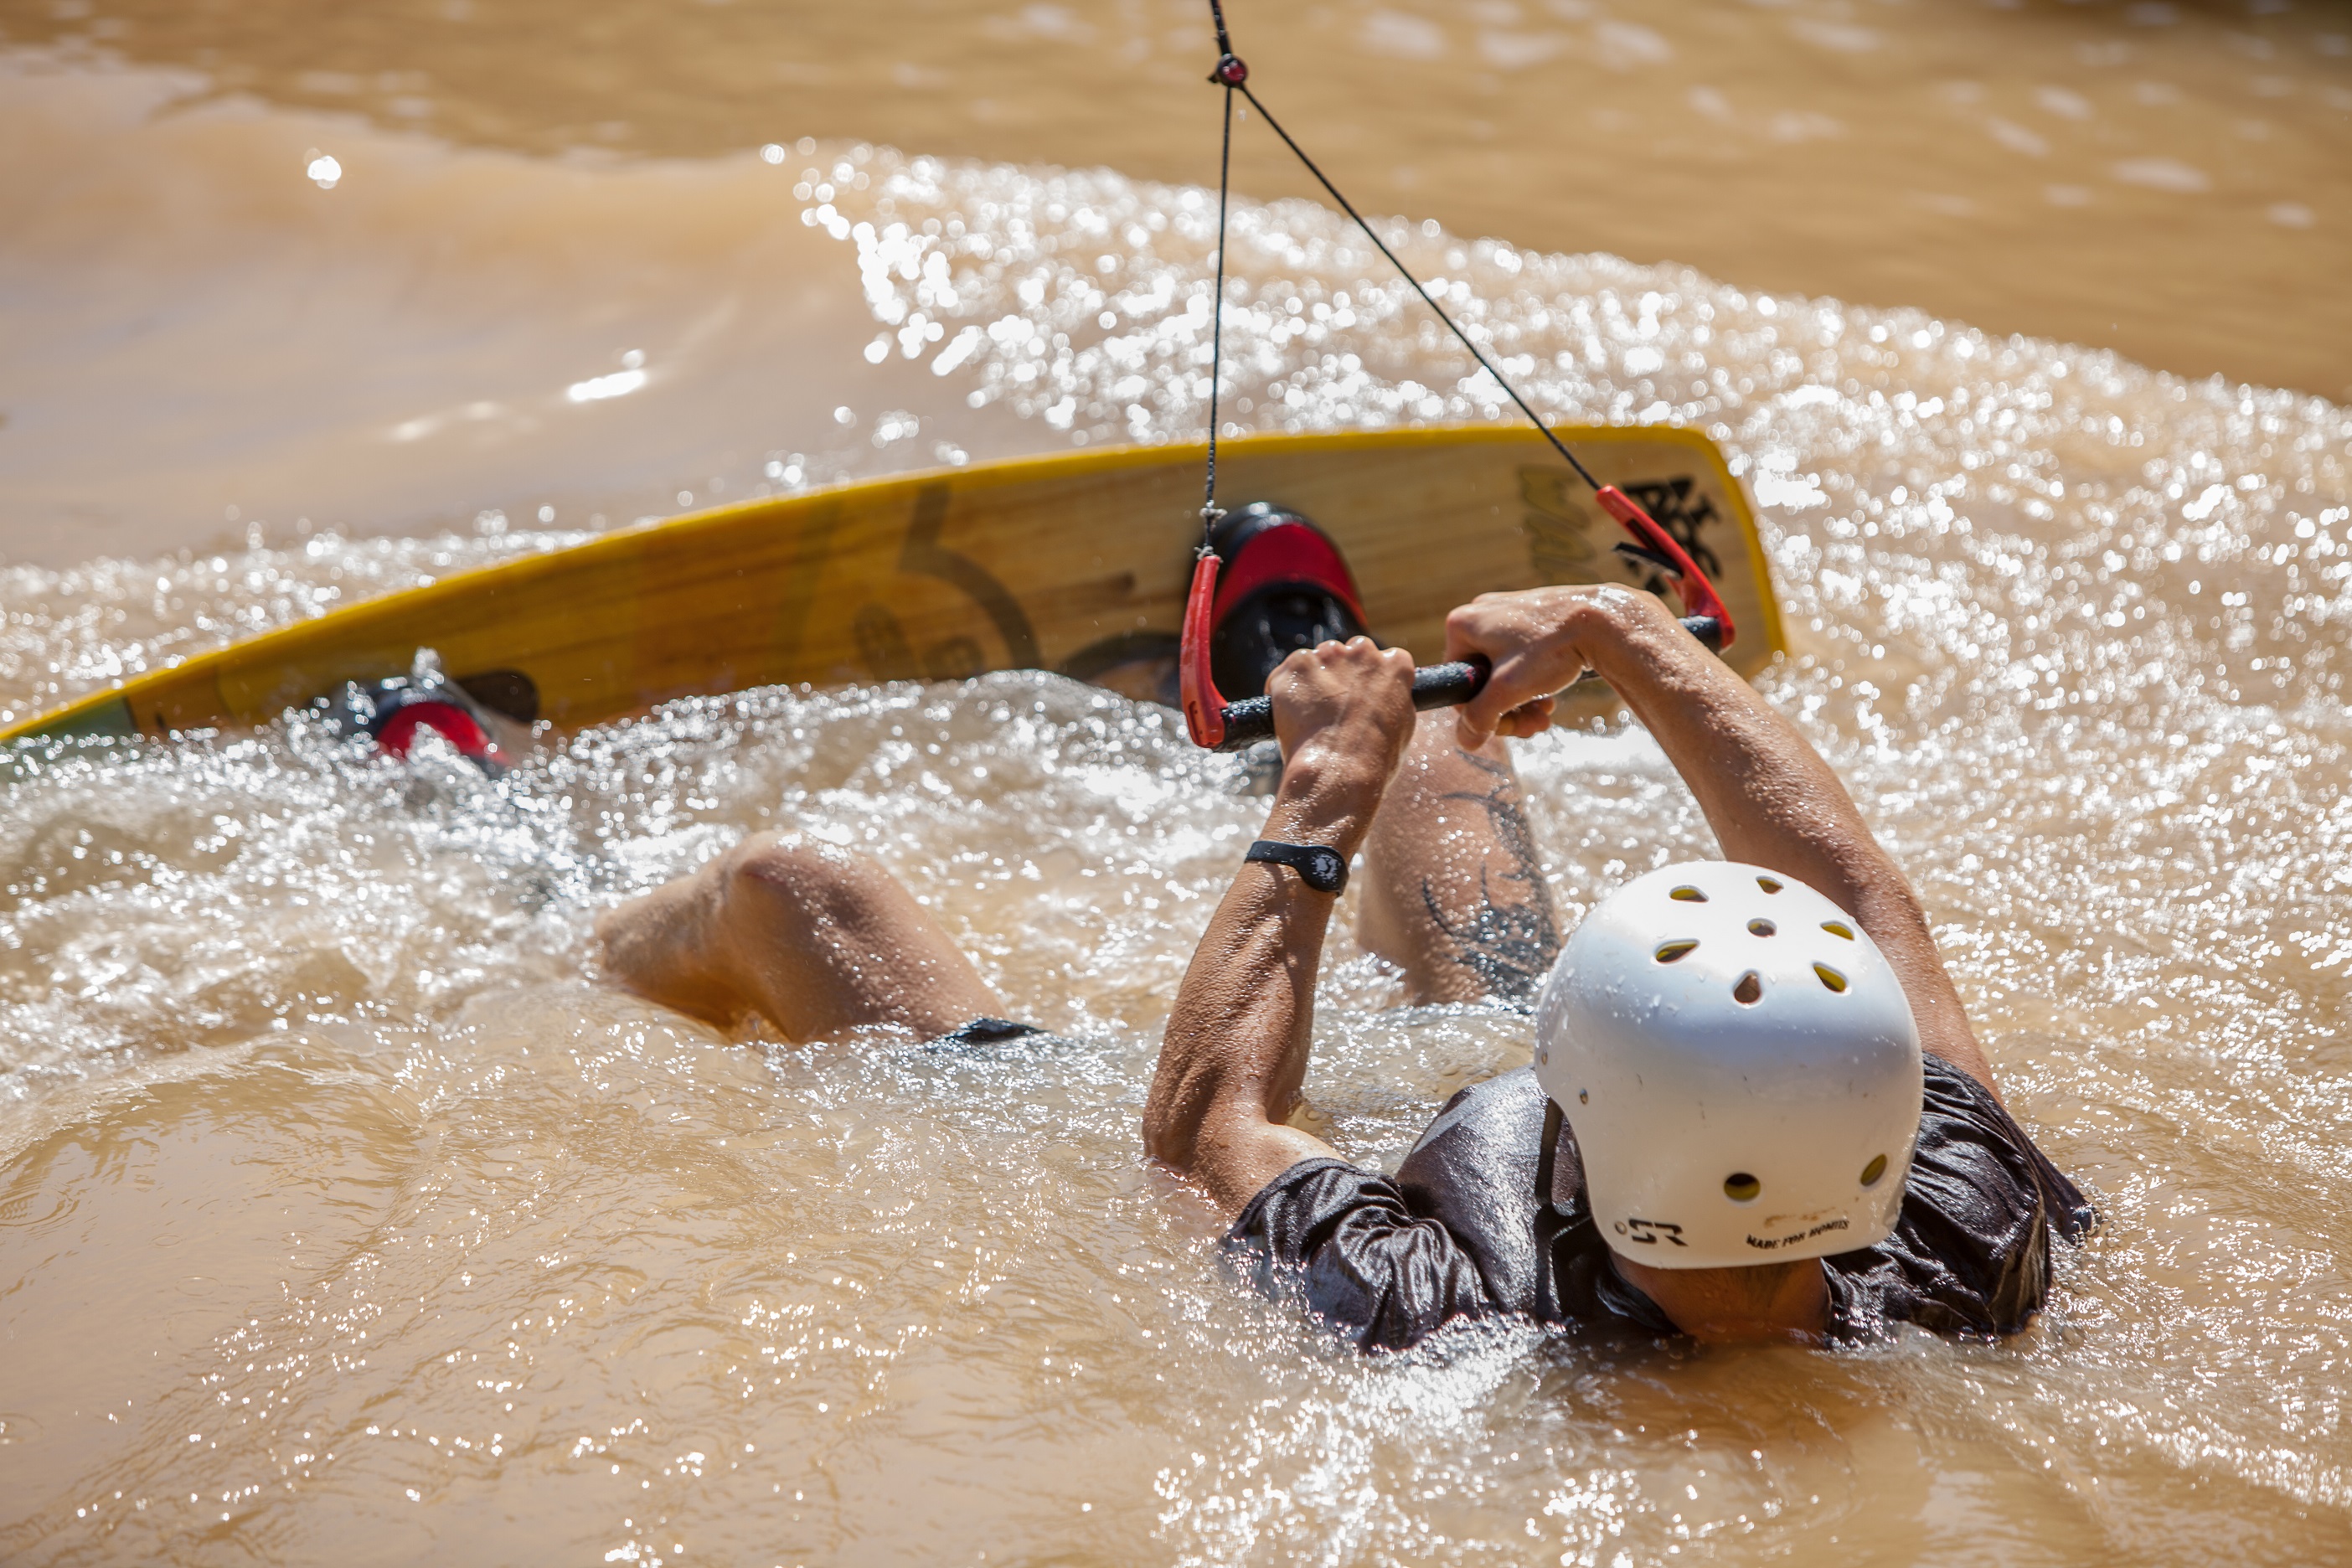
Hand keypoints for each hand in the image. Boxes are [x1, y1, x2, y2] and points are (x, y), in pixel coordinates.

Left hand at [1264, 636, 1416, 846]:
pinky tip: (1287, 715)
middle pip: (1347, 652)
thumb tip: (1384, 702)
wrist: (1340, 771)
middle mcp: (1363, 652)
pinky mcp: (1297, 666)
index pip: (1384, 658)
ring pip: (1316, 661)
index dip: (1369, 678)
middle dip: (1339, 673)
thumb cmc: (1374, 761)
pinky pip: (1285, 674)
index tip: (1361, 694)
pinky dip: (1283, 691)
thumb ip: (1393, 702)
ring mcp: (1328, 656)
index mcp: (1396, 665)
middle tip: (1332, 706)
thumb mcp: (1401, 728)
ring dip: (1312, 680)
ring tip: (1309, 716)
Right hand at [1444, 584, 1663, 746]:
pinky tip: (1551, 695)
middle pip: (1482, 680)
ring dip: (1522, 700)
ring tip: (1546, 714)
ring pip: (1503, 672)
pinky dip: (1533, 681)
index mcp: (1461, 625)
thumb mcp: (1508, 690)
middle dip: (1507, 709)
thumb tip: (1465, 740)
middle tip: (1533, 726)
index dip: (1480, 713)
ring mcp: (1506, 613)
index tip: (1507, 726)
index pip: (1458, 684)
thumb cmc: (1552, 648)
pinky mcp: (1530, 616)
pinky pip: (1521, 658)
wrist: (1603, 620)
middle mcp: (1479, 614)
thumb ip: (1480, 717)